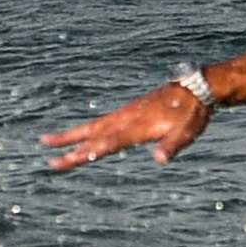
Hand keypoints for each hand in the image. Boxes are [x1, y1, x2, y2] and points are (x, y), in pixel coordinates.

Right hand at [43, 80, 213, 171]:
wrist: (197, 87)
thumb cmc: (192, 113)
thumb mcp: (186, 132)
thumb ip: (172, 145)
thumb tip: (159, 159)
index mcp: (137, 126)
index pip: (108, 143)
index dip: (88, 152)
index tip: (68, 159)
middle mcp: (126, 119)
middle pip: (92, 135)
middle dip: (69, 147)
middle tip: (48, 158)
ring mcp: (125, 114)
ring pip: (92, 127)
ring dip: (71, 135)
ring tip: (48, 141)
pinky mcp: (128, 112)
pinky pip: (101, 123)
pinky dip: (86, 130)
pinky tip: (81, 135)